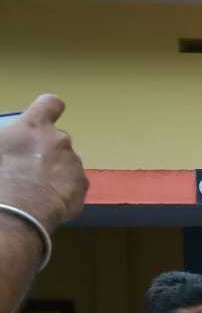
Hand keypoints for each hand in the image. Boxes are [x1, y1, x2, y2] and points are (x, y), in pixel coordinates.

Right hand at [0, 94, 87, 232]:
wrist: (19, 208)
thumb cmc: (1, 175)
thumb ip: (8, 139)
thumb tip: (10, 146)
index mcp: (35, 126)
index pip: (50, 104)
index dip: (49, 109)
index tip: (46, 116)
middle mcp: (60, 140)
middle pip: (57, 140)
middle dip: (47, 151)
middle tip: (29, 167)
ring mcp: (74, 163)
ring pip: (66, 164)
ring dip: (55, 172)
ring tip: (36, 188)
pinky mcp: (83, 186)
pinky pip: (73, 185)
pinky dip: (63, 191)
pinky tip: (48, 200)